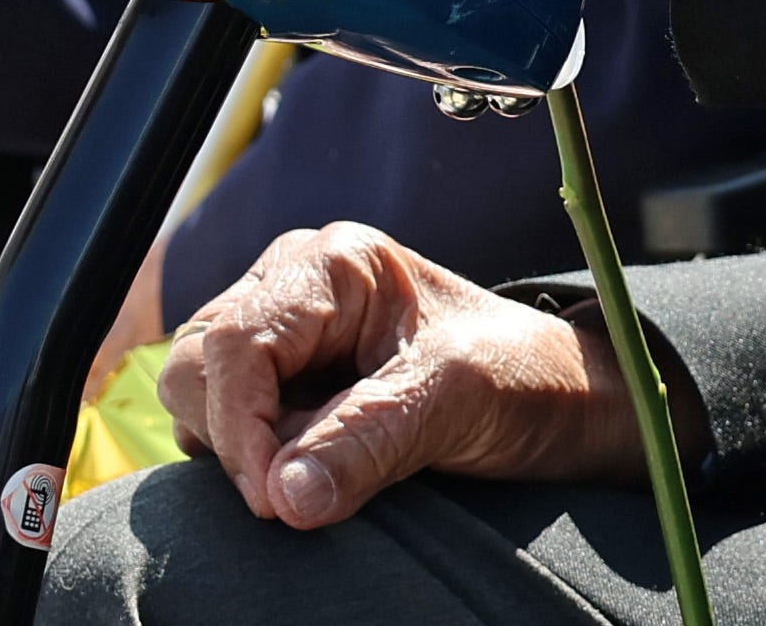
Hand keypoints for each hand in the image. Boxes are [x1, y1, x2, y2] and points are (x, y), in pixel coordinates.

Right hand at [160, 224, 656, 530]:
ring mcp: (288, 332)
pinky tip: (311, 468)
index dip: (241, 426)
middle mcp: (296, 286)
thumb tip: (283, 497)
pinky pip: (228, 419)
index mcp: (334, 265)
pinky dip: (254, 457)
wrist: (566, 402)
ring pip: (201, 392)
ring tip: (319, 473)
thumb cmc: (522, 378)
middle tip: (295, 496)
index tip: (274, 501)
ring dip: (241, 449)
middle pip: (199, 361)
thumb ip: (366, 443)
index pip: (234, 342)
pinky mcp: (289, 379)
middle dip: (233, 437)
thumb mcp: (453, 402)